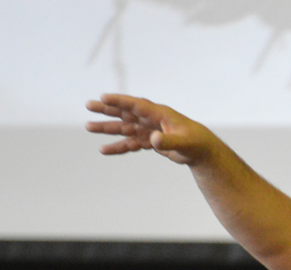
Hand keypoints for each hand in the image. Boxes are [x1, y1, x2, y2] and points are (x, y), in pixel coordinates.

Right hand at [85, 94, 212, 164]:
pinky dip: (118, 147)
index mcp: (160, 114)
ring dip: (107, 128)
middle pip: (126, 113)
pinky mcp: (150, 141)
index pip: (136, 105)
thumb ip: (168, 142)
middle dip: (107, 109)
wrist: (202, 151)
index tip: (104, 97)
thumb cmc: (196, 143)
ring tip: (88, 127)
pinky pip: (130, 143)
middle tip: (88, 105)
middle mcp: (152, 120)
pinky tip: (104, 150)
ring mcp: (149, 130)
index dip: (121, 101)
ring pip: (125, 128)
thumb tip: (154, 139)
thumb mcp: (184, 143)